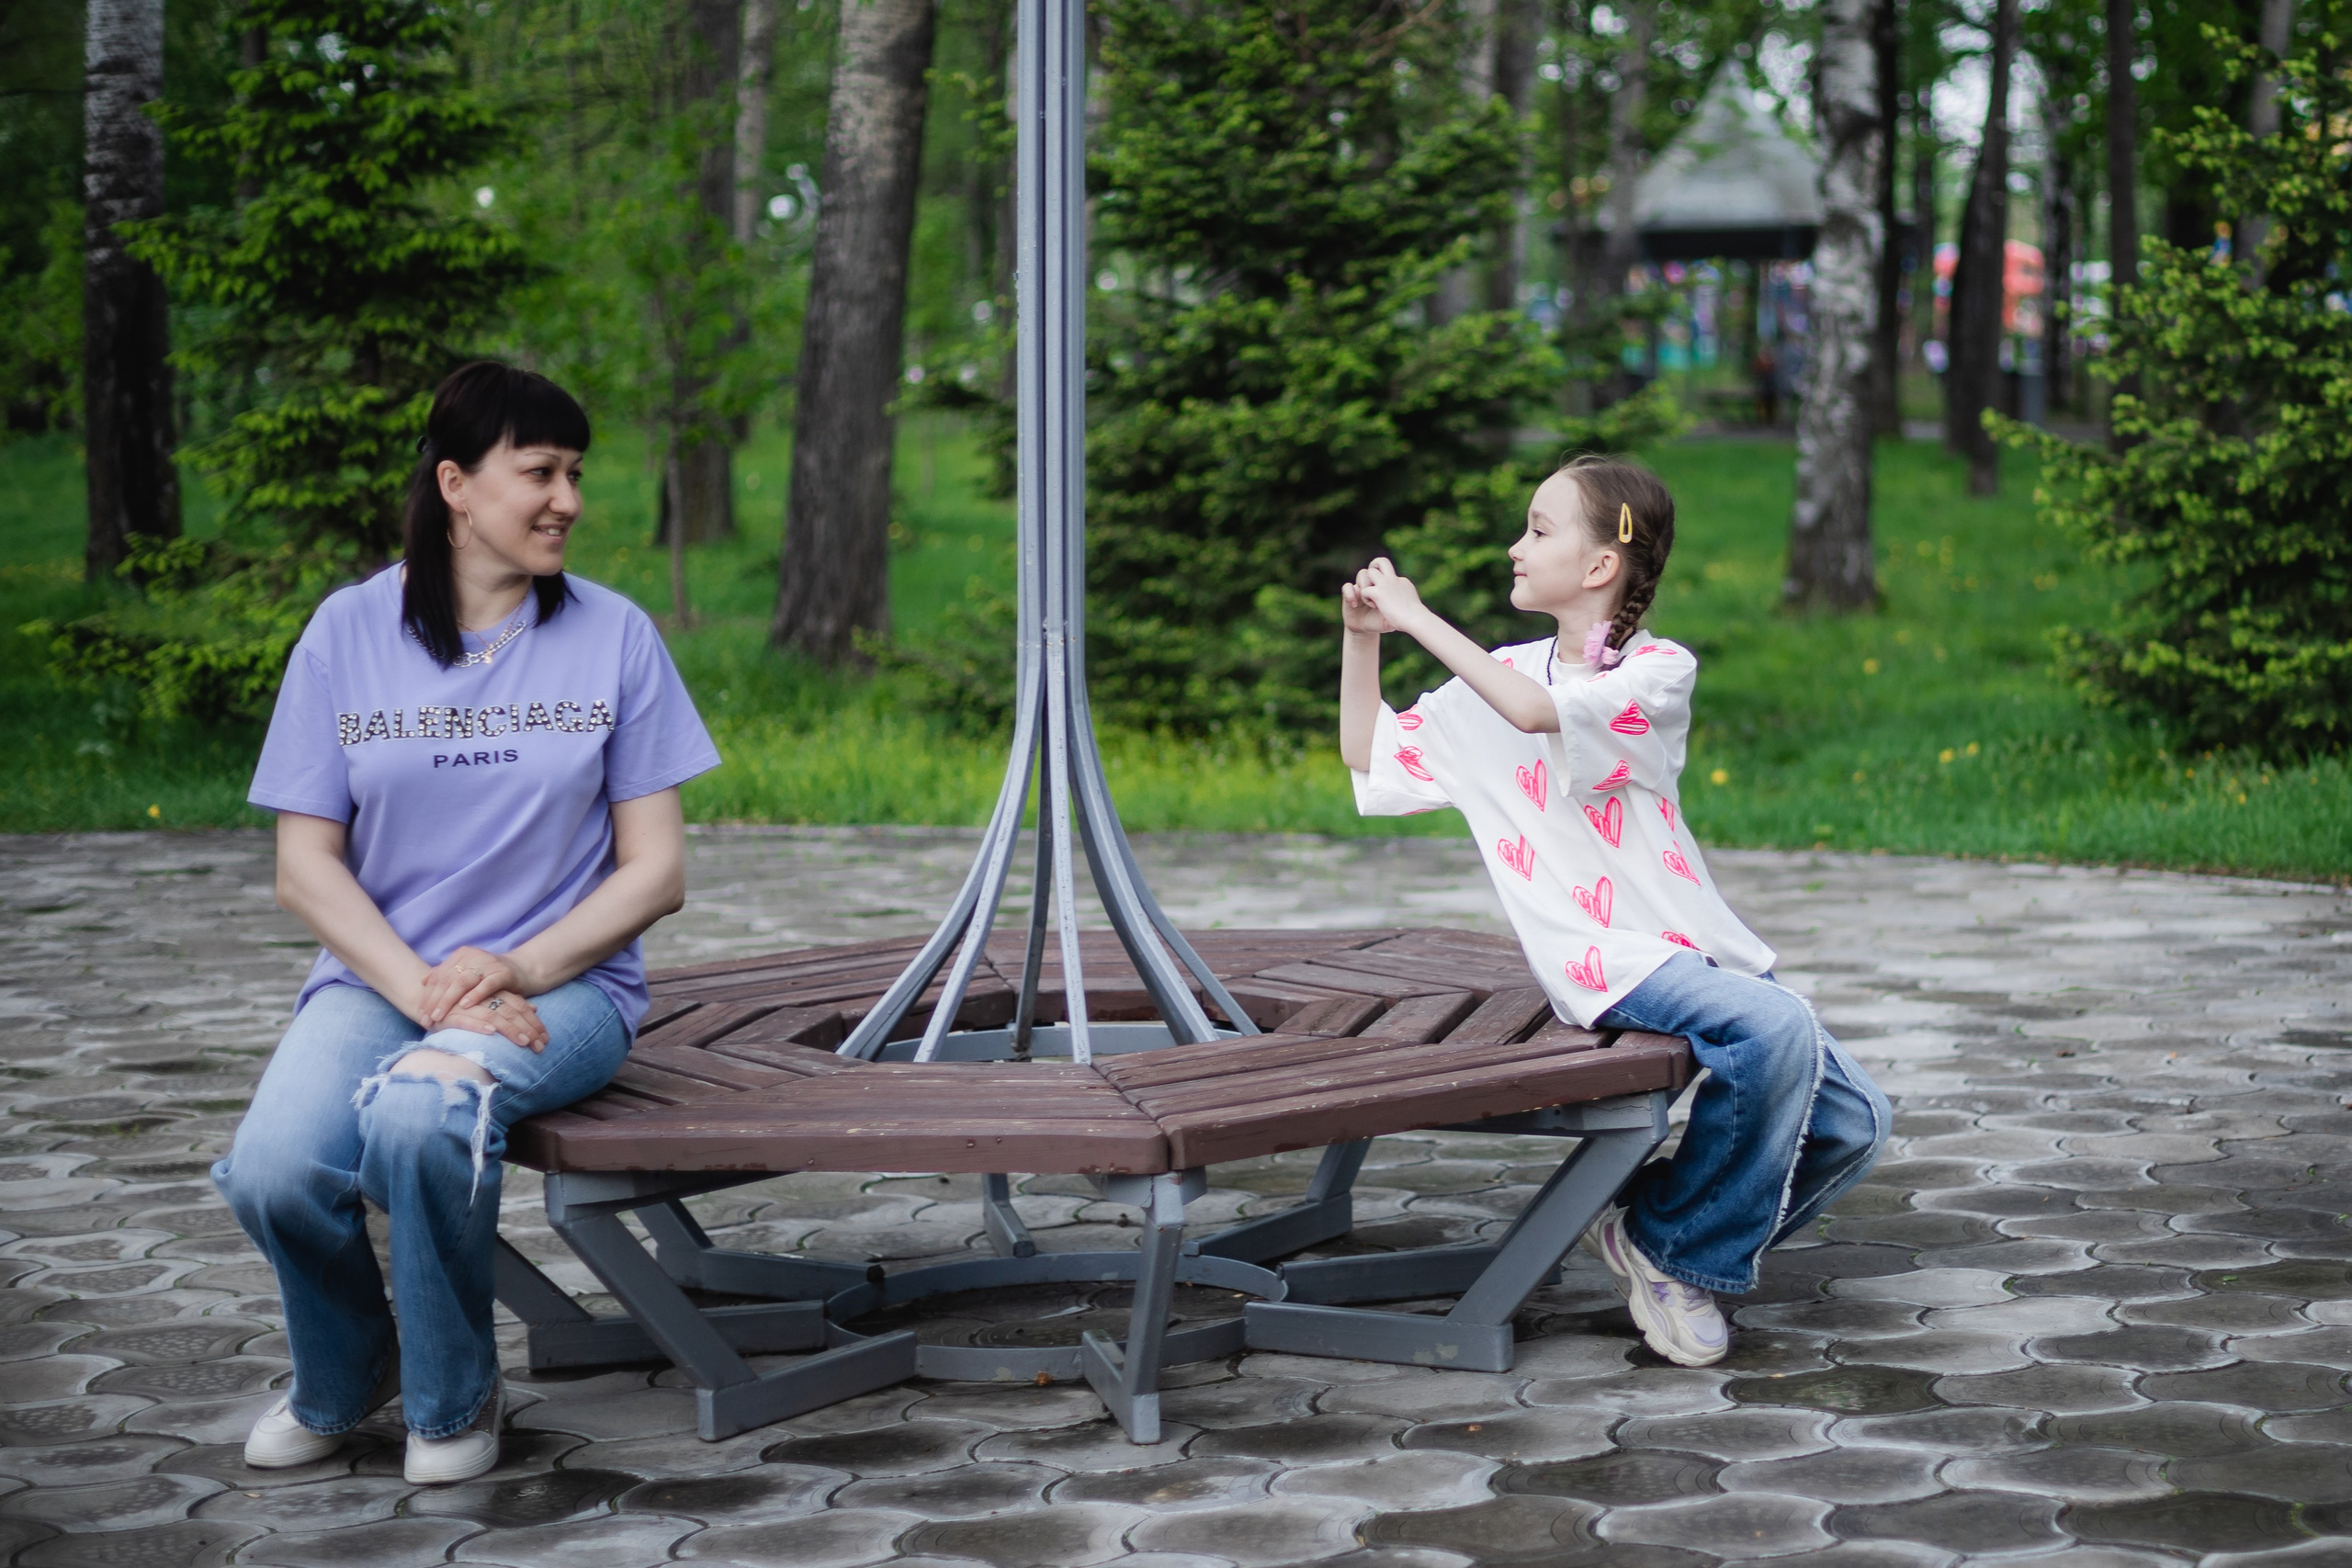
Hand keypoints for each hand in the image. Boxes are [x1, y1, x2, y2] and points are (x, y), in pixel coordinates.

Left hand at [421, 945, 527, 1027]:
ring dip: (448, 1000)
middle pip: (447, 979)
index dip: (428, 995)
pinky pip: (487, 984)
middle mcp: (473, 956)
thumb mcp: (467, 973)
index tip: (420, 1013)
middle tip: (426, 1019)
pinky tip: (464, 1006)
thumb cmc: (489, 976)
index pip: (438, 975)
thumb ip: (446, 975)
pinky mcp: (504, 973)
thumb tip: (422, 981)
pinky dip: (475, 995)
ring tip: (439, 1016)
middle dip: (434, 1001)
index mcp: (461, 955)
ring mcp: (489, 964)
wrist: (523, 970)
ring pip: (463, 981)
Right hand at [435, 990, 549, 1051]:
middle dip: (528, 1029)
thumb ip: (509, 1002)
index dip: (532, 1021)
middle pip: (510, 1012)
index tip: (545, 1038)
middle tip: (541, 1046)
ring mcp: (465, 1005)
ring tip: (524, 1042)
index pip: (518, 1005)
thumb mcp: (487, 1001)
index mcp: (492, 992)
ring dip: (510, 1030)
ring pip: (493, 1016)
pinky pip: (465, 1020)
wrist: (424, 997)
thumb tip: (535, 1008)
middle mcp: (481, 997)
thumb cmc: (461, 1003)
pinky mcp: (448, 1015)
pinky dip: (478, 1025)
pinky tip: (491, 1032)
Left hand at [1346, 556, 1425, 634]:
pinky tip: (1375, 607)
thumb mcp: (1411, 603)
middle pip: (1381, 561)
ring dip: (1367, 584)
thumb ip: (1405, 598)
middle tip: (1371, 583)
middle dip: (1373, 568)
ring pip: (1369, 572)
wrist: (1416, 620)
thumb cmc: (1415, 617)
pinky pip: (1364, 590)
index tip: (1387, 597)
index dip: (1385, 583)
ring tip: (1372, 597)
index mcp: (1402, 582)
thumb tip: (1403, 602)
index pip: (1390, 575)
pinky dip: (1366, 599)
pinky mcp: (1378, 593)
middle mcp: (1394, 579)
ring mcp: (1386, 584)